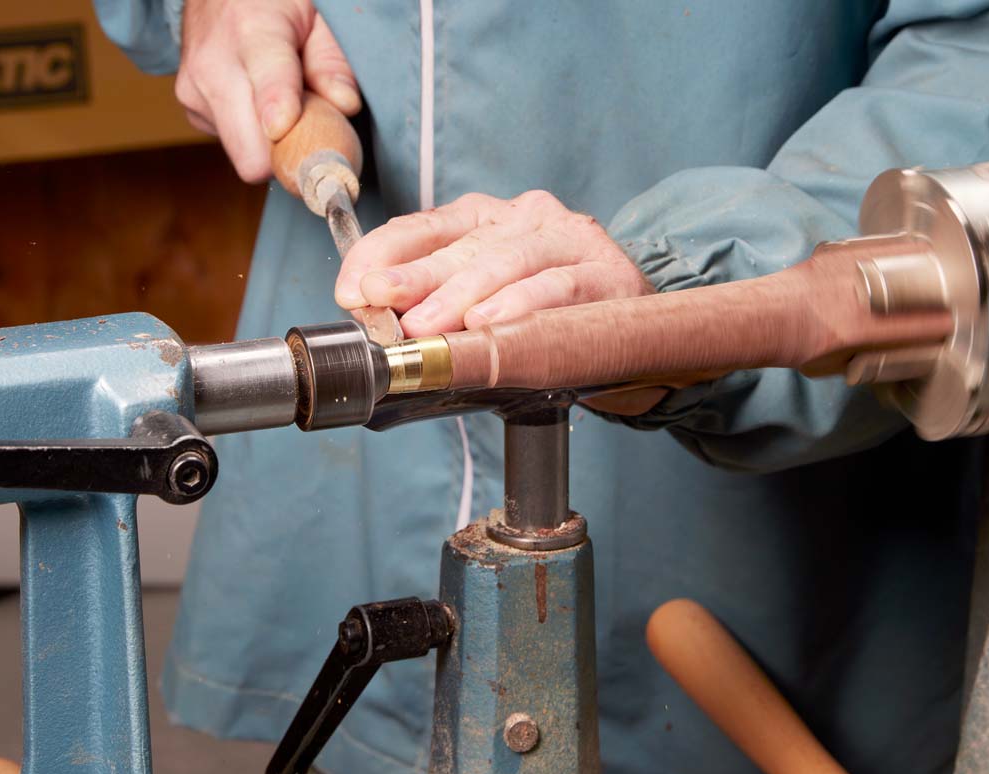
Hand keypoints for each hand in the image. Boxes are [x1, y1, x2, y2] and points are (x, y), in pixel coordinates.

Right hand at [176, 0, 359, 181]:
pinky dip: (254, 132)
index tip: (289, 131)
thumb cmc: (274, 3)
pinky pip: (234, 145)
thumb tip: (344, 105)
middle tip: (312, 132)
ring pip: (244, 155)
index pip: (269, 86)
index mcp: (252, 32)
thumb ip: (332, 60)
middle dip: (287, 154)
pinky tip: (258, 100)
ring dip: (271, 143)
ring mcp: (196, 91)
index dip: (283, 118)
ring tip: (282, 102)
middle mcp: (214, 66)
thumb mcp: (316, 16)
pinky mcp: (192, 110)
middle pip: (251, 154)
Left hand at [335, 191, 653, 338]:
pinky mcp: (608, 273)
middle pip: (462, 246)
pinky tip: (491, 323)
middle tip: (381, 304)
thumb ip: (434, 305)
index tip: (353, 289)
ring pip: (507, 261)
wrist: (635, 339)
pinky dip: (521, 306)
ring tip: (427, 325)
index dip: (382, 255)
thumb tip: (371, 318)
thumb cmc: (547, 322)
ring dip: (462, 296)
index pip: (423, 227)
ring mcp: (571, 241)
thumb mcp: (482, 307)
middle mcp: (527, 218)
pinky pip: (558, 287)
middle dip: (415, 277)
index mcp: (488, 218)